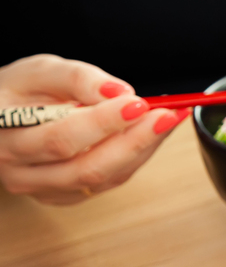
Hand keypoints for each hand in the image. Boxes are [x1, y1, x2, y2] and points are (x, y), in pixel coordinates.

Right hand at [0, 55, 189, 204]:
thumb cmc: (16, 92)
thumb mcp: (39, 71)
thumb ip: (78, 78)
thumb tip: (119, 92)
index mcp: (5, 136)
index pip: (61, 139)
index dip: (104, 122)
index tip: (138, 103)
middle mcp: (21, 171)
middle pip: (87, 167)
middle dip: (135, 140)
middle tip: (167, 115)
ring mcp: (43, 188)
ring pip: (102, 179)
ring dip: (143, 150)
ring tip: (167, 120)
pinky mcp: (65, 194)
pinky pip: (107, 182)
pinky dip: (135, 158)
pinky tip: (151, 134)